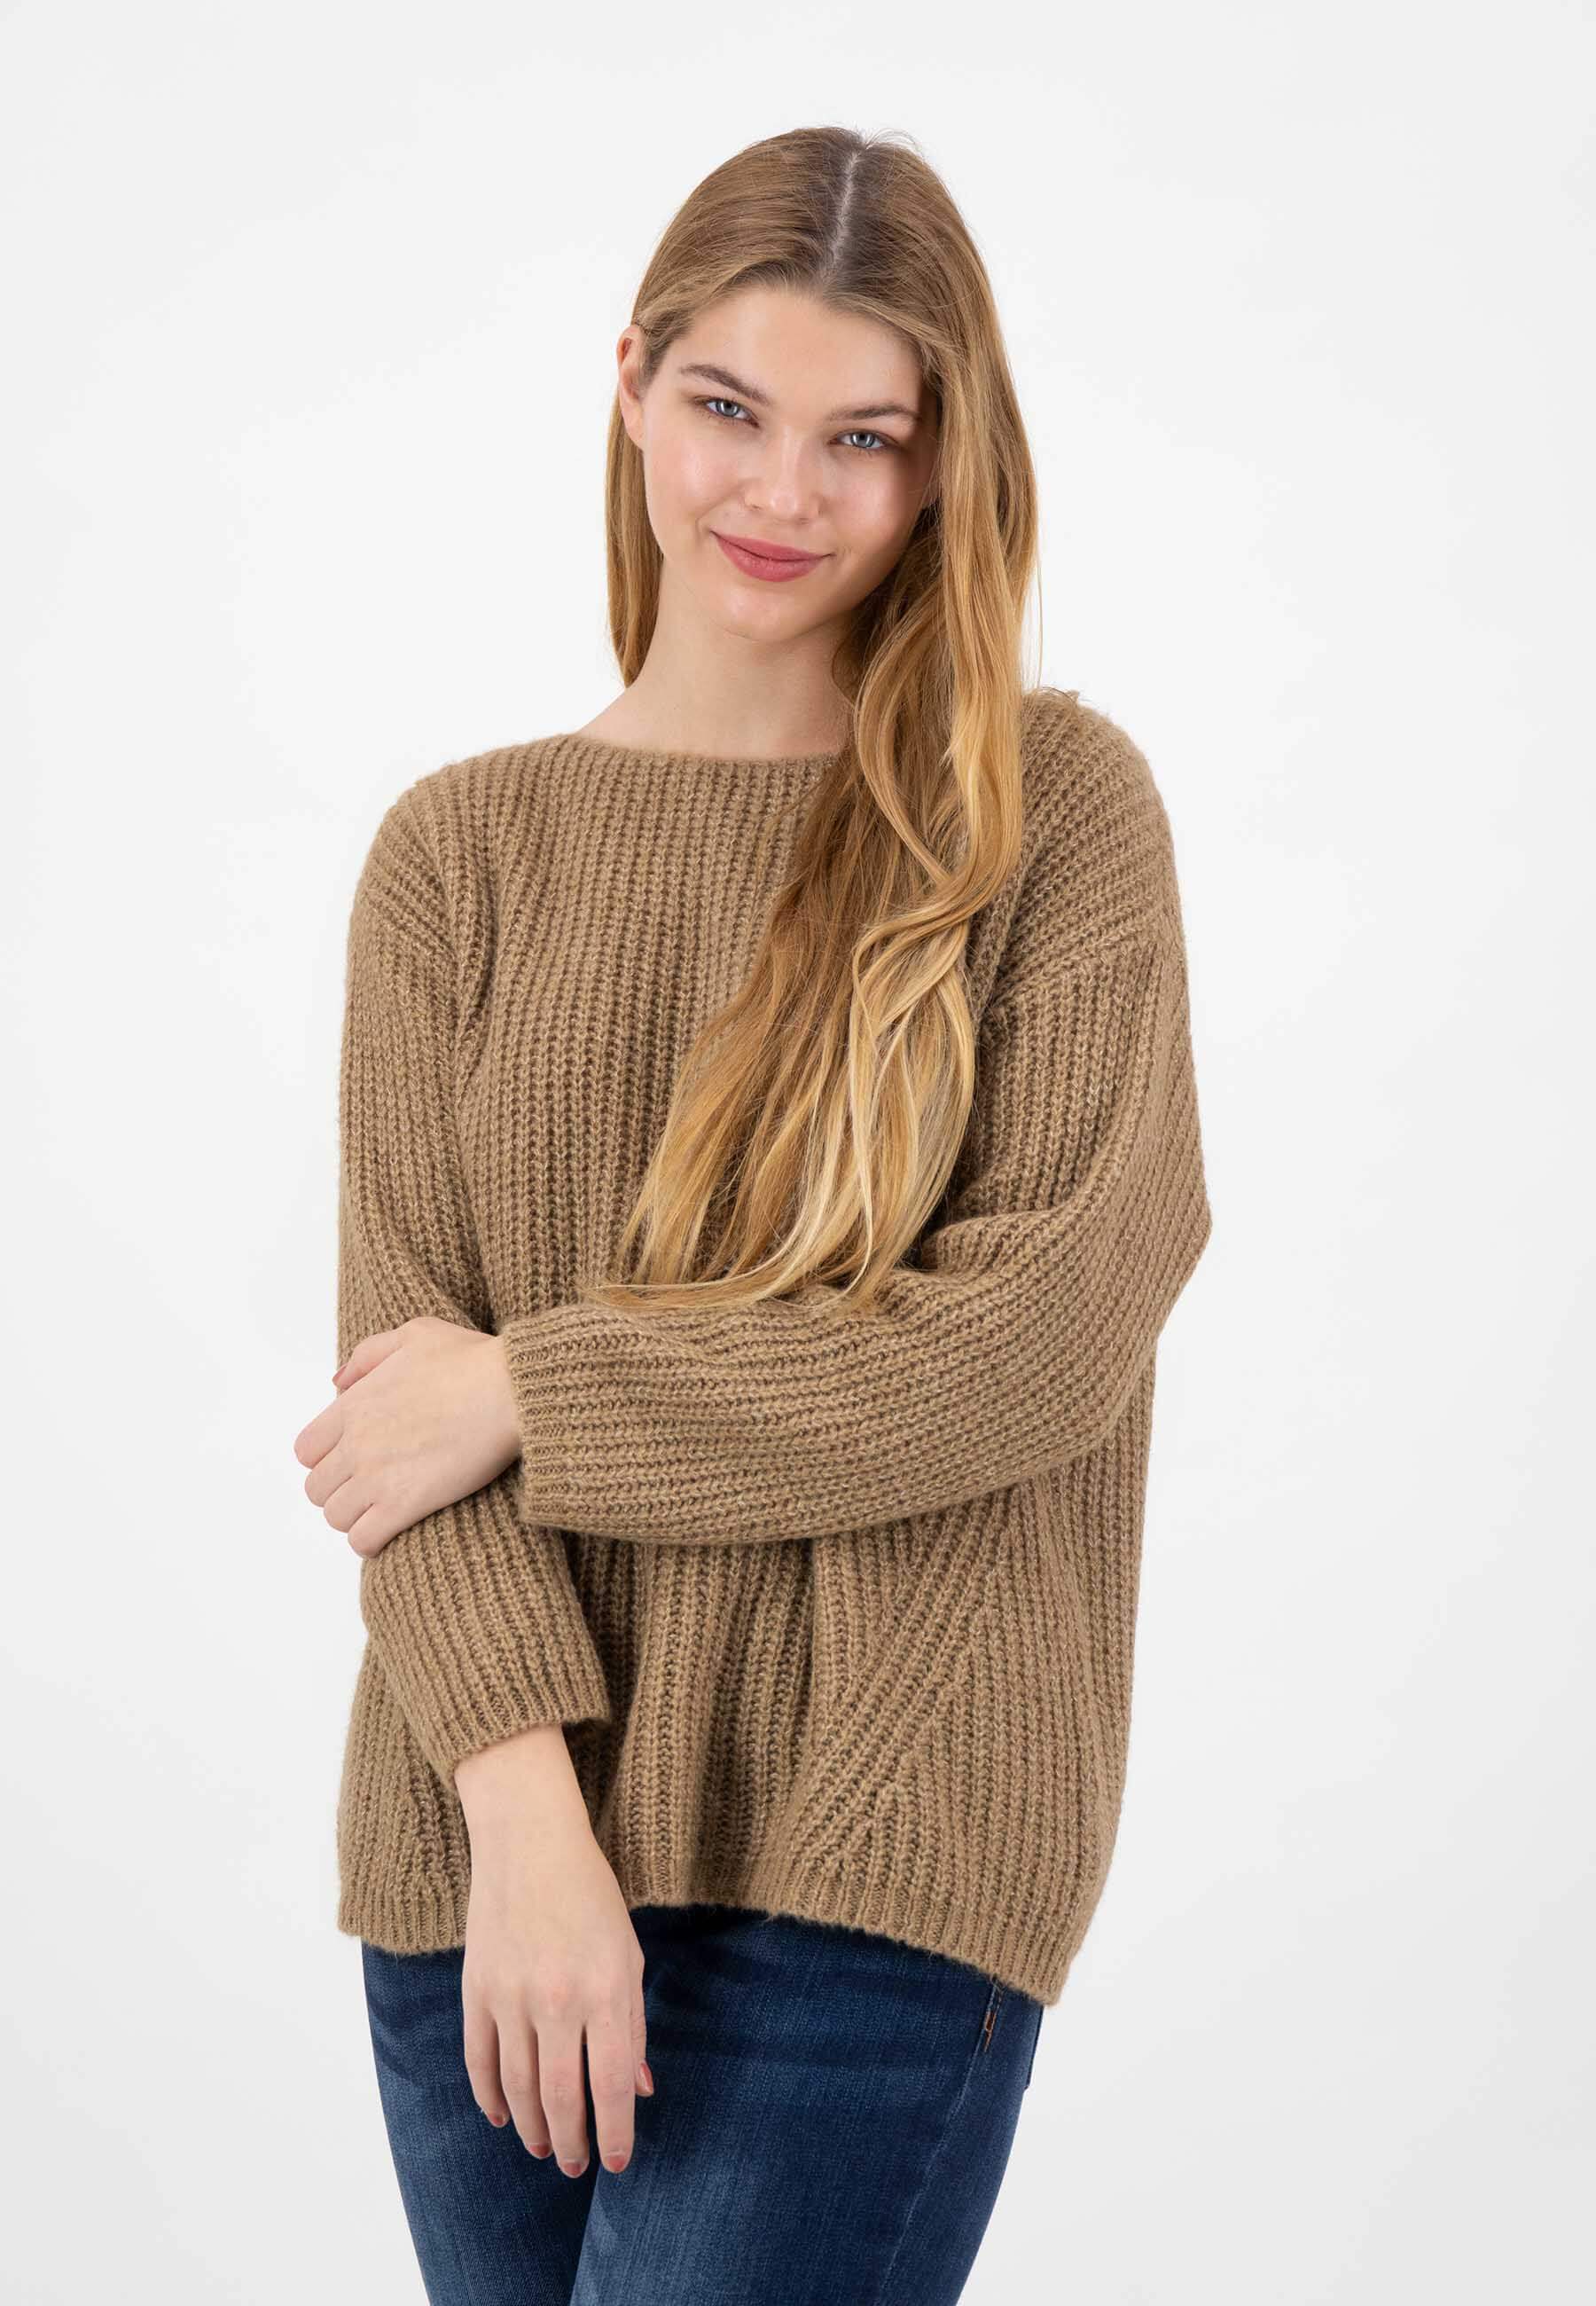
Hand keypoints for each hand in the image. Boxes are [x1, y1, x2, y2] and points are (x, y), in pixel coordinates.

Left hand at [293, 1316, 520, 1556]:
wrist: (511, 1391)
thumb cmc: (472, 1360)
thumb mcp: (415, 1334)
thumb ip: (368, 1355)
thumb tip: (336, 1383)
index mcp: (353, 1405)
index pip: (306, 1450)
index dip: (325, 1459)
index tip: (353, 1460)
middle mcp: (356, 1443)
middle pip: (316, 1489)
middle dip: (339, 1491)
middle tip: (370, 1489)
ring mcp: (377, 1477)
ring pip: (335, 1517)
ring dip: (355, 1517)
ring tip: (382, 1511)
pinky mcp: (406, 1504)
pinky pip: (363, 1539)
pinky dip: (370, 1541)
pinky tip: (390, 1532)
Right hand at [455, 1725, 653, 2175]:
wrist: (529, 1841)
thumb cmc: (591, 1896)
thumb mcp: (628, 1955)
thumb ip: (632, 2025)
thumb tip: (638, 2090)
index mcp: (606, 1989)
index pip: (611, 2084)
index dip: (614, 2132)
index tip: (617, 2163)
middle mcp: (558, 1998)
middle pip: (561, 2095)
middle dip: (571, 2141)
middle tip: (575, 2167)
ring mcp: (511, 1995)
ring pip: (517, 2086)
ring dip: (532, 2127)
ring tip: (544, 2149)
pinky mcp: (476, 1988)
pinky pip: (478, 2059)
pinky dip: (488, 2095)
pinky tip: (501, 2117)